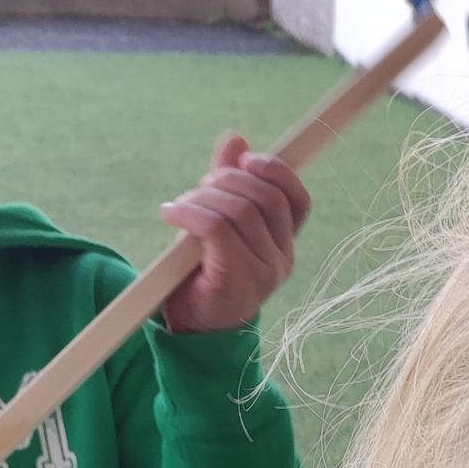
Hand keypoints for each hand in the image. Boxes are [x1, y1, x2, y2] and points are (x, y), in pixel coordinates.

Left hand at [158, 132, 309, 332]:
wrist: (190, 328)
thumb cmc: (202, 273)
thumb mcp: (217, 219)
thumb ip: (229, 182)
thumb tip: (236, 139)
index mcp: (283, 243)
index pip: (297, 199)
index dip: (276, 170)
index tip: (246, 159)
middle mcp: (281, 259)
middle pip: (265, 197)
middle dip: (226, 179)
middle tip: (197, 188)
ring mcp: (262, 274)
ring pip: (239, 210)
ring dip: (202, 197)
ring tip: (180, 206)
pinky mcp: (236, 282)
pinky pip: (217, 229)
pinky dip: (189, 212)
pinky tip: (170, 214)